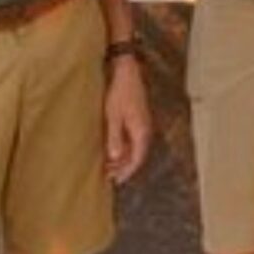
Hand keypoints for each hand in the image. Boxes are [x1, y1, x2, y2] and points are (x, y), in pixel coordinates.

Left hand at [103, 53, 152, 184]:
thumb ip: (114, 137)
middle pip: (137, 156)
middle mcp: (145, 131)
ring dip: (123, 158)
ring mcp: (143, 125)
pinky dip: (124, 148)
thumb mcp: (113, 116)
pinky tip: (114, 148)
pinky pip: (133, 140)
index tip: (115, 180)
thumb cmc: (119, 93)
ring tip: (109, 165)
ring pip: (135, 148)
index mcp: (141, 132)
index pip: (137, 159)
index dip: (126, 172)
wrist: (127, 73)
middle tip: (108, 175)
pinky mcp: (138, 119)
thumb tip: (114, 158)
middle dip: (123, 167)